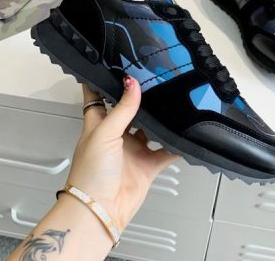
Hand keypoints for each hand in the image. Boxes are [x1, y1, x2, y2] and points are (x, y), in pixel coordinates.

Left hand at [66, 76, 178, 231]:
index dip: (102, 81)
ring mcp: (133, 150)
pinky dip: (175, 146)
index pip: (97, 96)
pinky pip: (166, 152)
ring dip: (160, 121)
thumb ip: (122, 109)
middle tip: (155, 81)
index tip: (111, 65)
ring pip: (150, 129)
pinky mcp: (147, 165)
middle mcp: (116, 135)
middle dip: (140, 99)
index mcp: (99, 124)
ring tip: (173, 103)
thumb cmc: (90, 172)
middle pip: (130, 111)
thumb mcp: (104, 133)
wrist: (100, 209)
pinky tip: (184, 135)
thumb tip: (132, 84)